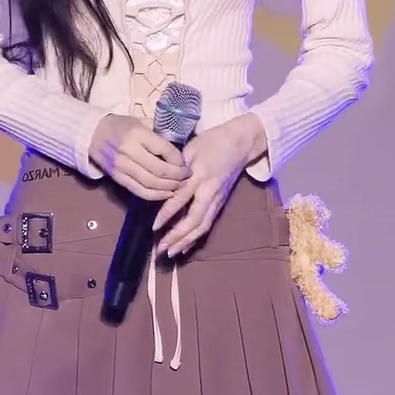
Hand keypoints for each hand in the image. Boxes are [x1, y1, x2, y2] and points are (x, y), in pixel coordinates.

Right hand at [89, 113, 187, 200]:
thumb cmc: (120, 125)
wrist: (92, 134)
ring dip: (168, 188)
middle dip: (177, 176)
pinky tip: (166, 194)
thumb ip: (158, 133)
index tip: (186, 163)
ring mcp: (121, 167)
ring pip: (150, 183)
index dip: (179, 160)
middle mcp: (129, 151)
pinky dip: (155, 195)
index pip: (164, 150)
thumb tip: (180, 146)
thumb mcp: (140, 121)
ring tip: (179, 186)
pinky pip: (139, 191)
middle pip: (159, 170)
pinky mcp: (117, 178)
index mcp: (137, 133)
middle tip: (187, 177)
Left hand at [153, 113, 266, 256]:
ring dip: (186, 241)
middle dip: (177, 236)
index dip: (167, 213)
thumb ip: (176, 166)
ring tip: (170, 253)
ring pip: (202, 226)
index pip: (182, 198)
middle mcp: (210, 191)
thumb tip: (160, 183)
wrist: (240, 143)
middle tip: (160, 249)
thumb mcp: (191, 148)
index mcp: (200, 175)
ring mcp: (217, 199)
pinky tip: (184, 247)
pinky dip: (195, 237)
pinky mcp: (220, 203)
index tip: (154, 226)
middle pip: (194, 219)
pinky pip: (207, 224)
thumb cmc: (212, 142)